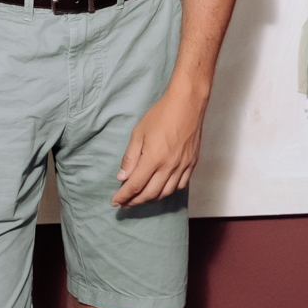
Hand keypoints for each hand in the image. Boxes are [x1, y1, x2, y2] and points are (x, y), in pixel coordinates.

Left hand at [112, 85, 204, 207]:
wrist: (187, 104)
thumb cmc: (162, 115)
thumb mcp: (139, 133)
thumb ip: (130, 157)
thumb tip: (122, 177)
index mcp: (154, 159)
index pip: (135, 185)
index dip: (124, 196)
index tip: (115, 201)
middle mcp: (169, 166)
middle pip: (150, 194)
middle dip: (135, 201)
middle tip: (125, 203)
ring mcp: (182, 166)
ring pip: (165, 193)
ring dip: (151, 198)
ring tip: (141, 197)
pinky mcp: (192, 163)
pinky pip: (180, 185)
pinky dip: (168, 191)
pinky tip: (161, 188)